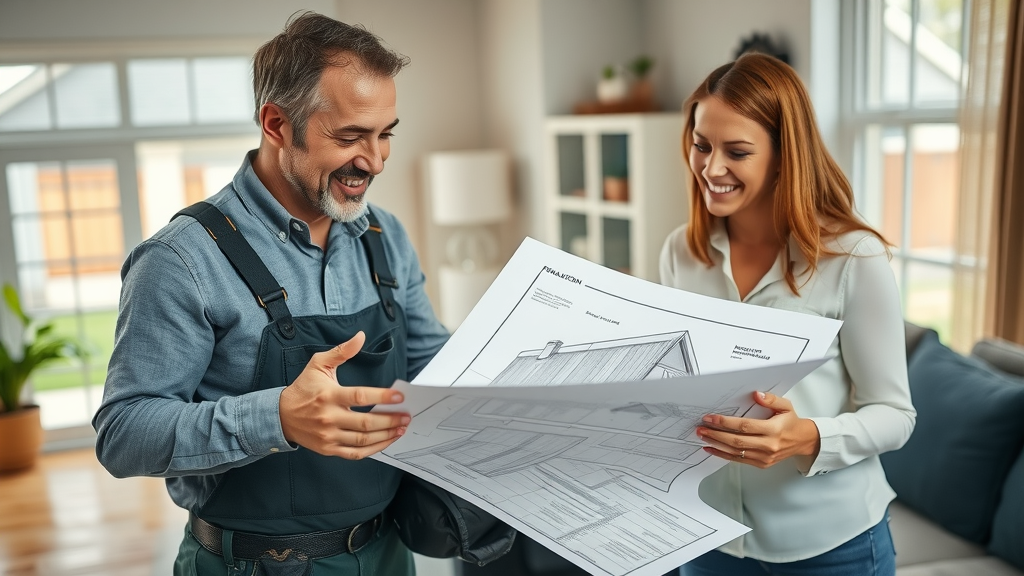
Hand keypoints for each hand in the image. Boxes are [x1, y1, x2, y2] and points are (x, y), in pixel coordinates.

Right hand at [278, 331, 409, 458]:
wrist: (281, 416)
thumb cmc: (303, 388)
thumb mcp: (319, 364)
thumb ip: (342, 351)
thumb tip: (361, 336)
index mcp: (329, 395)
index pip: (360, 397)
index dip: (382, 397)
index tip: (400, 397)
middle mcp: (329, 417)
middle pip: (366, 423)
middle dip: (390, 420)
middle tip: (407, 416)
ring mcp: (329, 436)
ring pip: (364, 440)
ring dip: (386, 435)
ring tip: (401, 429)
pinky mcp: (329, 449)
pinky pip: (356, 453)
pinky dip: (374, 449)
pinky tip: (386, 441)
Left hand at [695, 391, 819, 467]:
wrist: (803, 441)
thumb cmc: (792, 423)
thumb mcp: (785, 406)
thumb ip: (771, 399)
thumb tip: (756, 394)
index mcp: (773, 430)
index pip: (745, 426)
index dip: (725, 423)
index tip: (711, 418)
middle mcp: (768, 445)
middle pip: (737, 441)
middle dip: (716, 434)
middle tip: (701, 428)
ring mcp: (764, 457)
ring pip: (736, 452)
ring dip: (716, 445)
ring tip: (703, 437)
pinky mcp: (761, 464)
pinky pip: (739, 460)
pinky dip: (723, 455)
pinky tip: (712, 449)